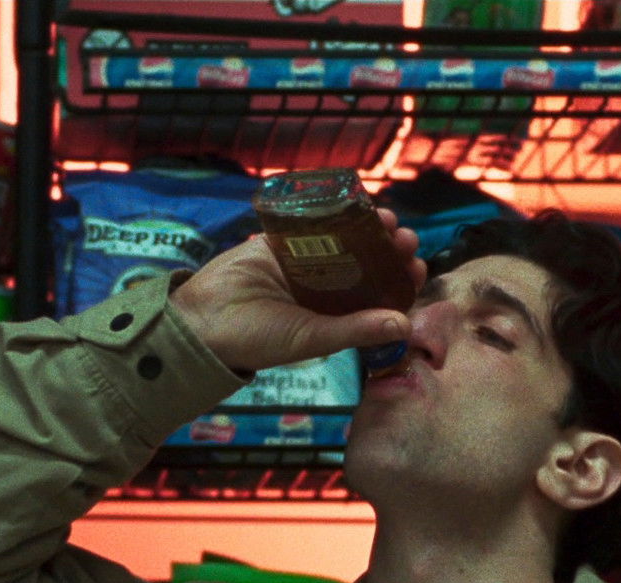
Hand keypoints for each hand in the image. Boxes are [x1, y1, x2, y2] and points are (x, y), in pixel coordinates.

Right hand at [170, 208, 425, 373]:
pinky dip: (332, 212)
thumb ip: (356, 330)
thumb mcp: (312, 338)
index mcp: (338, 316)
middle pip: (369, 263)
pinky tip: (351, 204)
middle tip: (404, 238)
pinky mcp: (281, 242)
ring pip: (346, 240)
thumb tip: (403, 325)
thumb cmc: (258, 339)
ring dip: (368, 229)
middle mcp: (327, 289)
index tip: (417, 267)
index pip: (380, 296)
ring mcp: (305, 263)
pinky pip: (311, 223)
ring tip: (385, 220)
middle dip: (391, 249)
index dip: (402, 281)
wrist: (203, 320)